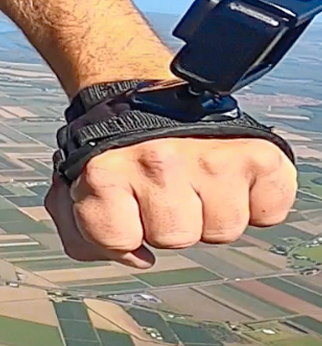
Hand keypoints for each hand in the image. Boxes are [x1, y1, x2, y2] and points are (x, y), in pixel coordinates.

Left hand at [45, 135, 295, 266]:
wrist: (140, 88)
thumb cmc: (114, 146)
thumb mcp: (76, 180)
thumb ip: (83, 232)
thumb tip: (137, 258)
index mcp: (106, 170)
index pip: (118, 240)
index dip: (121, 231)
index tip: (123, 205)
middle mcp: (159, 161)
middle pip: (176, 238)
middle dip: (168, 221)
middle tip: (162, 186)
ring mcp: (211, 158)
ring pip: (222, 231)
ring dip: (210, 213)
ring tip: (194, 178)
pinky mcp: (257, 153)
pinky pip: (269, 213)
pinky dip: (257, 204)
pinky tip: (232, 179)